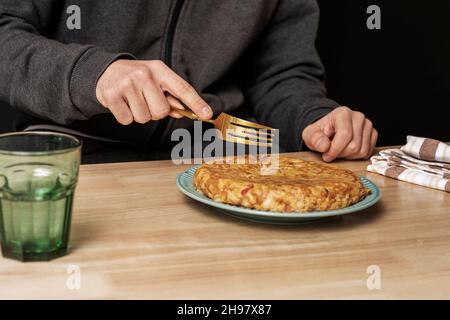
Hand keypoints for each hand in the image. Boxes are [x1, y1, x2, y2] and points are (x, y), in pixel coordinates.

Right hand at [96, 60, 212, 124]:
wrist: (106, 70)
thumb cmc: (137, 78)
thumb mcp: (156, 80)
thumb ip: (171, 97)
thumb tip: (184, 112)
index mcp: (160, 70)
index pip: (182, 88)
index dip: (196, 103)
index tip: (207, 114)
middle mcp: (144, 74)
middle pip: (161, 111)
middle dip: (155, 112)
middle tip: (146, 101)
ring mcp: (127, 84)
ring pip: (144, 118)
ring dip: (140, 115)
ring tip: (133, 101)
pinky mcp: (112, 95)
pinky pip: (127, 120)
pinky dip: (126, 117)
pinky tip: (123, 104)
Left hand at [302, 106, 377, 161]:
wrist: (328, 130)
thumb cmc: (320, 132)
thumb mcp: (310, 134)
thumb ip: (314, 139)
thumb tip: (324, 146)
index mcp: (343, 113)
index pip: (345, 135)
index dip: (335, 150)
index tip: (326, 156)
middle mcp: (358, 117)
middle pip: (354, 145)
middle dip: (340, 154)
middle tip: (331, 152)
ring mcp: (367, 125)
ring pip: (361, 151)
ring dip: (348, 156)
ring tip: (339, 150)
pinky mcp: (373, 134)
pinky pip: (367, 153)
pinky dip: (356, 156)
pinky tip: (347, 150)